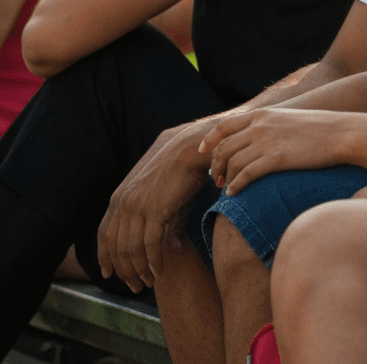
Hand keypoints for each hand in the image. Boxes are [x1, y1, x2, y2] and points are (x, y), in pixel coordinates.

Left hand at [96, 122, 211, 292]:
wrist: (192, 148)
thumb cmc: (182, 168)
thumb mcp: (166, 195)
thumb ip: (166, 222)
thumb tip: (173, 248)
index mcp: (120, 197)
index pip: (105, 234)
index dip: (105, 256)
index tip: (109, 274)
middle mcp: (123, 203)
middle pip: (116, 247)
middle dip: (123, 271)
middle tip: (135, 287)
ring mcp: (137, 206)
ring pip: (130, 250)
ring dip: (138, 271)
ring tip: (148, 283)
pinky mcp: (155, 210)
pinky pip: (149, 245)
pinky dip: (153, 262)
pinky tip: (160, 271)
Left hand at [202, 108, 346, 194]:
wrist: (341, 133)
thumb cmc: (321, 129)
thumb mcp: (289, 119)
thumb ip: (271, 125)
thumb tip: (259, 138)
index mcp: (263, 114)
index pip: (224, 126)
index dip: (209, 140)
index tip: (203, 152)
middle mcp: (260, 126)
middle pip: (224, 147)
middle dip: (215, 165)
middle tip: (215, 178)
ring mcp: (267, 142)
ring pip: (232, 162)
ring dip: (224, 178)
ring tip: (225, 188)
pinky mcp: (276, 159)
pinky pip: (246, 175)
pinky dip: (236, 185)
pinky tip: (234, 193)